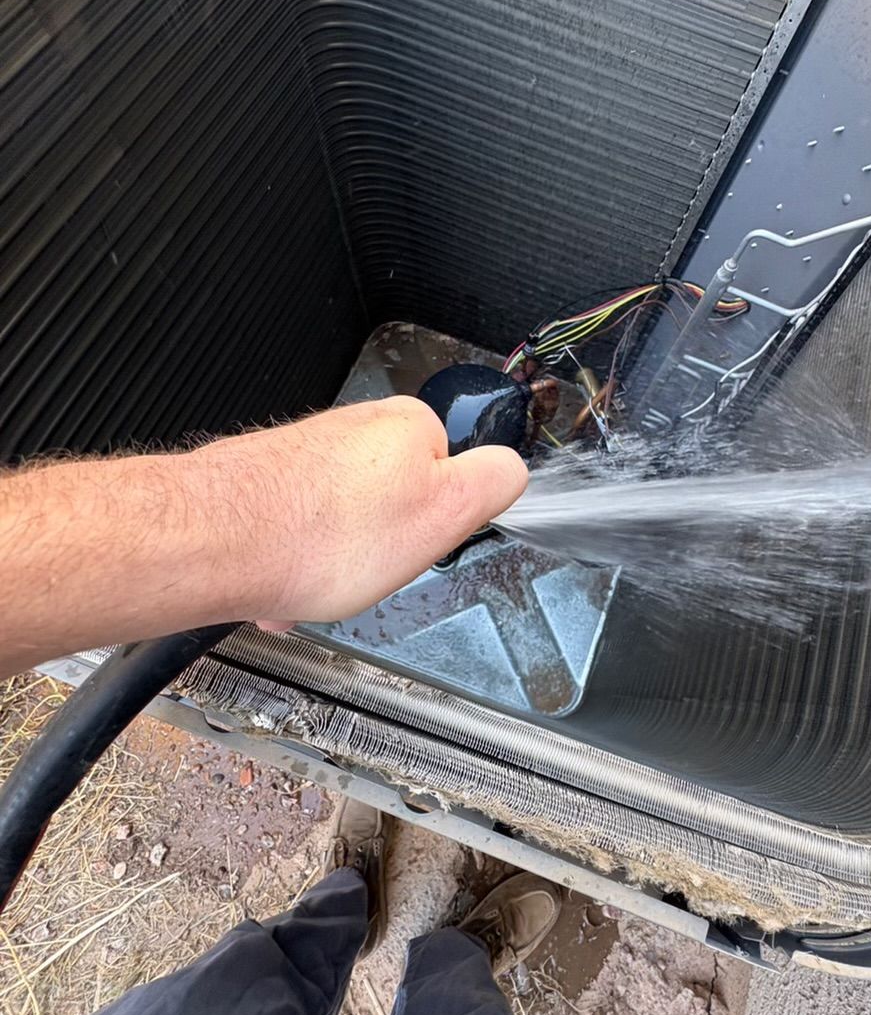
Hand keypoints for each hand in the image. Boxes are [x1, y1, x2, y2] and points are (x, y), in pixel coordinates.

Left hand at [217, 396, 527, 625]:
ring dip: (334, 562)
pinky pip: (299, 529)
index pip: (453, 477)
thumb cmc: (319, 537)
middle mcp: (355, 429)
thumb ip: (494, 484)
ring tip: (314, 584)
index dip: (438, 524)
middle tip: (365, 571)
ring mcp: (306, 452)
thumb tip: (514, 468)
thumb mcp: (444, 514)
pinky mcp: (265, 479)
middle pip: (395, 501)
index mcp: (408, 427)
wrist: (212, 543)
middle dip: (381, 547)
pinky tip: (281, 587)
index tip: (415, 546)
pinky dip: (296, 561)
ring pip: (344, 522)